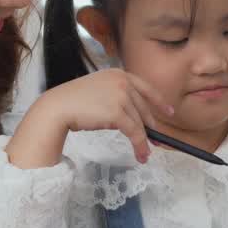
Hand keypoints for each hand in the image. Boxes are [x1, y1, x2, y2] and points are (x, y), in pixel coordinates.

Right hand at [8, 69, 173, 167]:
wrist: (58, 107)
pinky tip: (140, 154)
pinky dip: (139, 145)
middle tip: (158, 139)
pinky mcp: (117, 112)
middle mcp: (122, 81)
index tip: (169, 112)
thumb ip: (116, 95)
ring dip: (144, 140)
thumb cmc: (74, 101)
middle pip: (143, 107)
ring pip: (139, 122)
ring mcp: (120, 96)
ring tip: (145, 153)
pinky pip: (134, 132)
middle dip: (151, 126)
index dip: (159, 101)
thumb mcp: (98, 90)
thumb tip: (133, 115)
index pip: (145, 87)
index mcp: (118, 73)